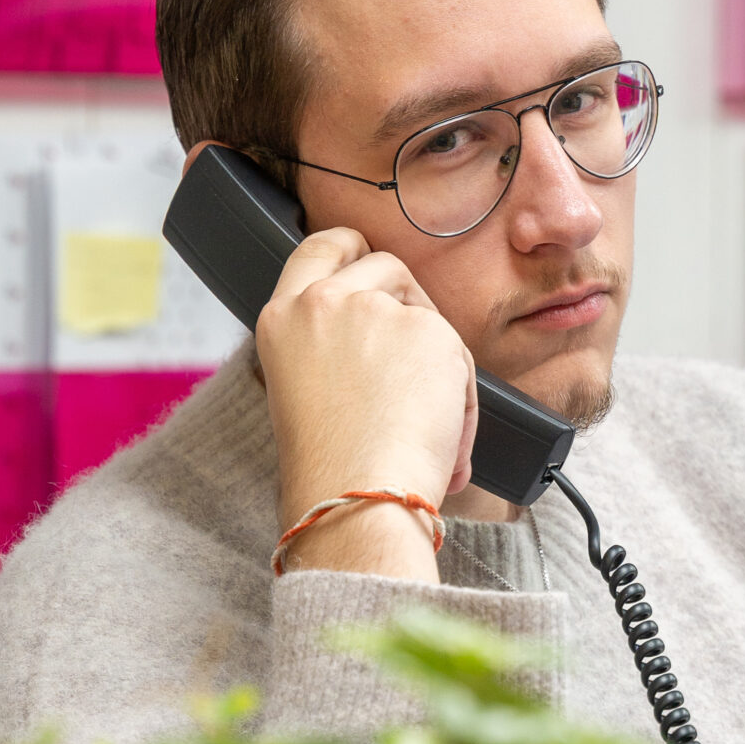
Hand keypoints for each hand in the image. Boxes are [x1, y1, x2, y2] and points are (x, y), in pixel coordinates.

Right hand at [256, 227, 477, 579]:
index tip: (368, 257)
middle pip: (383, 263)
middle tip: (420, 350)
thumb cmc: (333, 468)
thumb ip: (336, 346)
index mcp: (283, 318)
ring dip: (436, 360)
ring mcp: (374, 308)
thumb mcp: (308, 390)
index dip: (351, 248)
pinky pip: (458, 355)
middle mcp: (323, 301)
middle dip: (409, 297)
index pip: (319, 248)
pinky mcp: (426, 327)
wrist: (356, 495)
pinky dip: (461, 400)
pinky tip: (444, 438)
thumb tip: (391, 335)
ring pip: (427, 313)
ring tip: (425, 424)